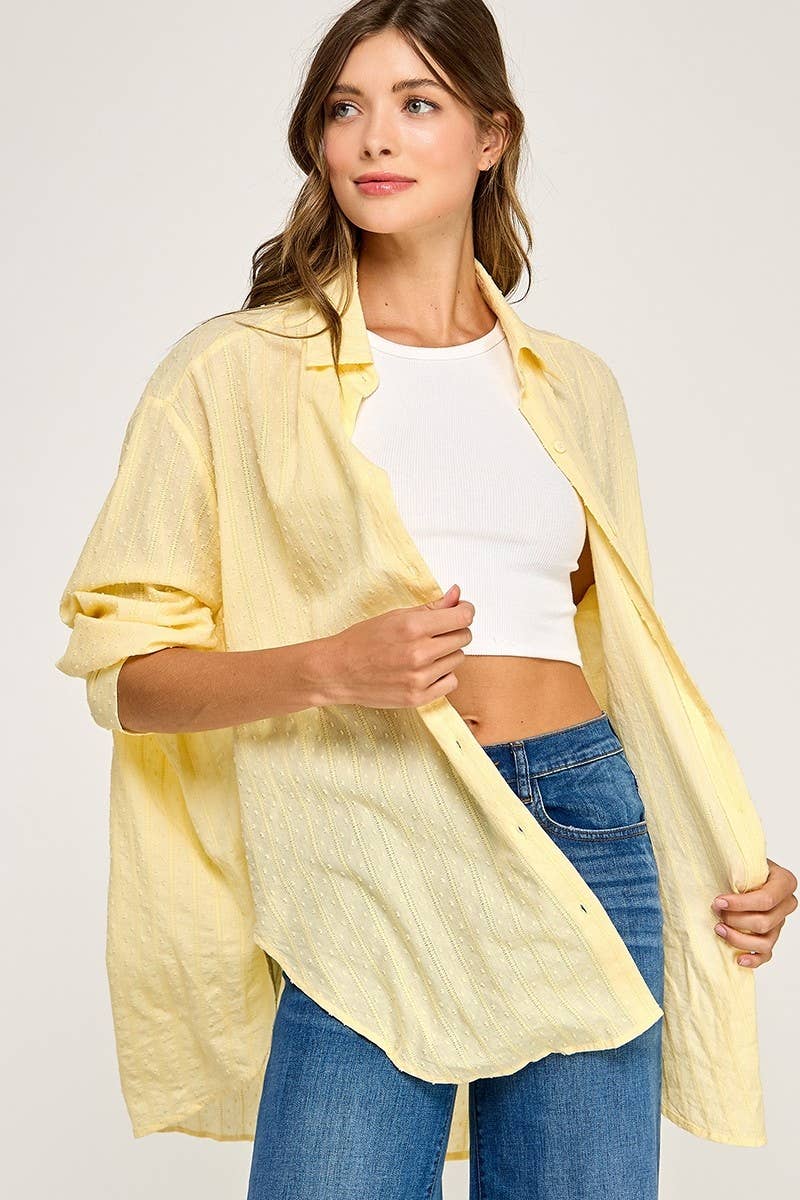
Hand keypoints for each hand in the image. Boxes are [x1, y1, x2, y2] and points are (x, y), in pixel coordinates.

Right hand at [320, 583, 473, 709]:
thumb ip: (432, 607)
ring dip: (447, 654)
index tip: (462, 610)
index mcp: (413, 627)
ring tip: (424, 652)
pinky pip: (451, 683)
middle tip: (436, 632)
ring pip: (458, 660)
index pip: (463, 617)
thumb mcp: (396, 616)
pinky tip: (425, 670)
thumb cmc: (362, 641)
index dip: (466, 610)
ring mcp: (419, 678)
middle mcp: (418, 653)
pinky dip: (443, 675)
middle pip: (463, 637)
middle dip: (454, 631)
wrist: (338, 671)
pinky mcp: (418, 697)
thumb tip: (457, 595)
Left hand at [711, 857, 797, 967]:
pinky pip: (766, 954)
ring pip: (765, 941)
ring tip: (719, 929)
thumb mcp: (744, 861)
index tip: (718, 901)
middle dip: (736, 919)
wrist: (744, 872)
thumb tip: (715, 872)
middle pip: (764, 922)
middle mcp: (787, 904)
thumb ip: (739, 868)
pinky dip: (753, 959)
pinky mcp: (771, 937)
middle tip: (716, 911)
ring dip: (739, 939)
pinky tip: (738, 959)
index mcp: (785, 882)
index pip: (766, 900)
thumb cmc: (743, 866)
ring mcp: (780, 923)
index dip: (741, 904)